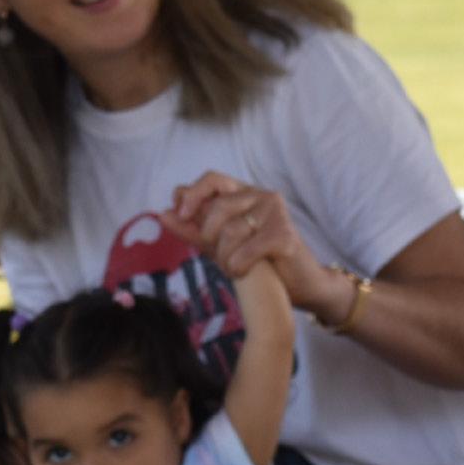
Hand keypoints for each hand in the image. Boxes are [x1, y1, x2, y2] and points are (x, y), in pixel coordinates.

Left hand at [165, 172, 331, 312]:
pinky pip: (246, 249)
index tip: (180, 214)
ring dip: (226, 258)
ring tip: (236, 268)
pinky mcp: (284, 233)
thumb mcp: (219, 246)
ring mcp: (275, 212)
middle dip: (210, 236)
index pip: (212, 179)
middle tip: (219, 256)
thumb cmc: (259, 263)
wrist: (300, 285)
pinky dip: (239, 266)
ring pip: (231, 231)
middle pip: (219, 207)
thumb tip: (163, 213)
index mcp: (244, 193)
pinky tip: (244, 272)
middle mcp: (261, 196)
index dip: (192, 195)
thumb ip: (193, 230)